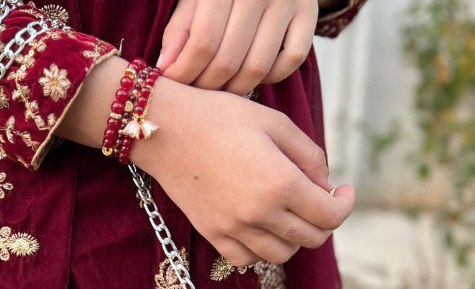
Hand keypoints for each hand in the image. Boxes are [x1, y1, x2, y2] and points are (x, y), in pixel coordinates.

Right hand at [133, 79, 354, 265]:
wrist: (166, 129)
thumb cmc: (220, 117)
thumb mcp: (275, 122)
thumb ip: (310, 155)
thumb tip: (326, 185)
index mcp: (280, 183)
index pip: (331, 215)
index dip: (345, 204)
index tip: (343, 190)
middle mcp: (259, 214)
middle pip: (311, 239)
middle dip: (324, 221)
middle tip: (319, 200)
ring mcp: (234, 229)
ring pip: (281, 255)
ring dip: (293, 238)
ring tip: (289, 214)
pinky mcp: (213, 234)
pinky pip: (247, 260)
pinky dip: (261, 250)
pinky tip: (261, 228)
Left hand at [159, 0, 318, 94]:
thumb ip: (180, 30)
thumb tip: (165, 69)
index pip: (203, 42)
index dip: (185, 72)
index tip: (175, 87)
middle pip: (229, 60)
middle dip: (207, 86)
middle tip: (196, 94)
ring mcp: (289, 0)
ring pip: (257, 67)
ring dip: (235, 89)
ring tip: (219, 89)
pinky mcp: (309, 14)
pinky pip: (290, 61)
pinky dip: (270, 77)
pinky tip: (252, 74)